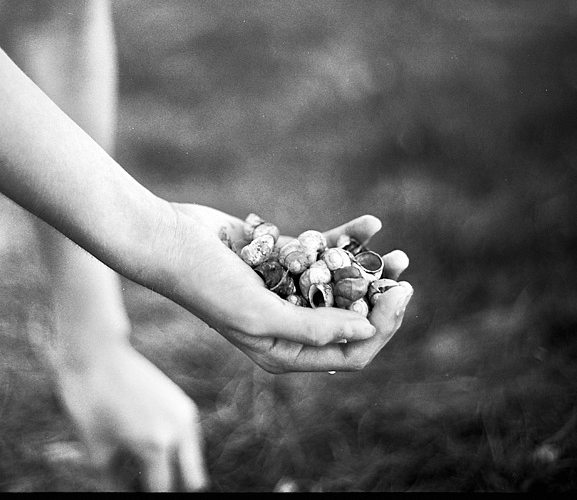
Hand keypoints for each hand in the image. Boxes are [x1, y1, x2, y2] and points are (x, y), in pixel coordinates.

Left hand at [55, 341, 206, 491]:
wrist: (98, 355)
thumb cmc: (90, 403)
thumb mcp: (97, 452)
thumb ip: (116, 484)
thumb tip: (126, 494)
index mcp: (156, 447)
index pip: (162, 491)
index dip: (148, 497)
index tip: (137, 490)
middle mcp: (178, 431)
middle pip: (192, 480)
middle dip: (173, 486)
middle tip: (149, 483)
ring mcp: (184, 413)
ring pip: (194, 459)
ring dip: (178, 468)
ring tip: (145, 467)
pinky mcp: (182, 401)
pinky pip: (189, 437)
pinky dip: (176, 447)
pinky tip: (149, 443)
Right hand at [171, 205, 412, 373]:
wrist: (172, 240)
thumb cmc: (208, 284)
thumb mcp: (261, 314)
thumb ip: (313, 327)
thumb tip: (366, 332)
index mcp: (285, 351)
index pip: (349, 352)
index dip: (380, 329)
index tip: (399, 295)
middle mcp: (290, 324)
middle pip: (350, 318)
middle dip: (380, 299)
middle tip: (403, 273)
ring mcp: (287, 289)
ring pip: (341, 283)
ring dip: (370, 269)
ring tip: (398, 254)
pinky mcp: (283, 258)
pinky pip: (323, 251)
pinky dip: (346, 239)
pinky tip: (371, 224)